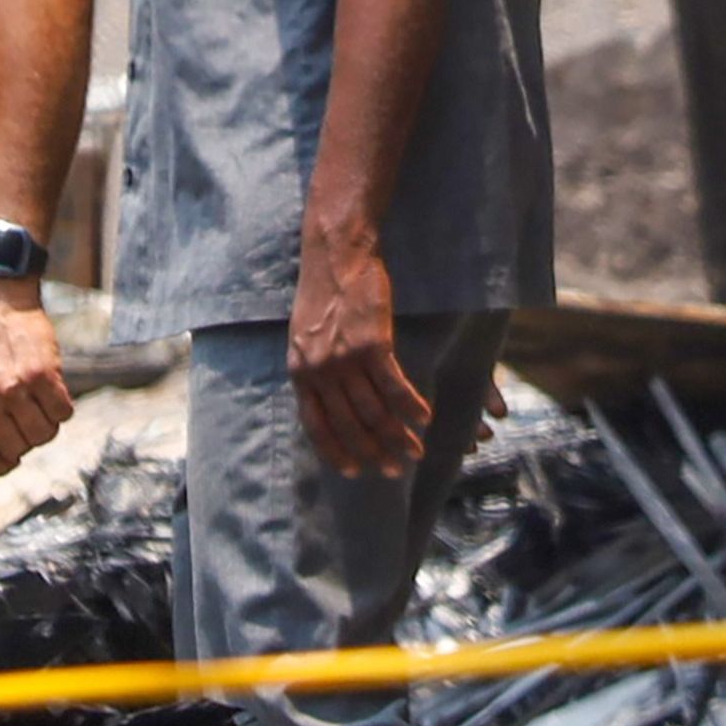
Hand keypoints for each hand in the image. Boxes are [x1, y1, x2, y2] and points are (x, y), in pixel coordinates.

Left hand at [0, 278, 73, 475]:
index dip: (3, 463)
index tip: (12, 456)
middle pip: (19, 449)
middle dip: (27, 439)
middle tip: (27, 417)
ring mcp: (15, 388)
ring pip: (44, 434)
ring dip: (47, 423)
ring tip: (40, 402)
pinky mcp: (42, 374)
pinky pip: (63, 412)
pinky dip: (63, 407)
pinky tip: (53, 391)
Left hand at [290, 222, 433, 475]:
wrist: (336, 253)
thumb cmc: (324, 291)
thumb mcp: (305, 335)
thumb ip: (313, 368)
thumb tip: (326, 398)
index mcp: (299, 372)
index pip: (316, 426)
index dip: (336, 453)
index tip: (354, 472)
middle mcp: (318, 371)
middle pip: (349, 426)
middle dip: (374, 453)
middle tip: (396, 471)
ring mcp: (344, 359)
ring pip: (375, 412)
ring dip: (399, 437)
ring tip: (416, 451)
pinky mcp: (372, 344)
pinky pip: (394, 387)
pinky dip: (411, 407)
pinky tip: (425, 418)